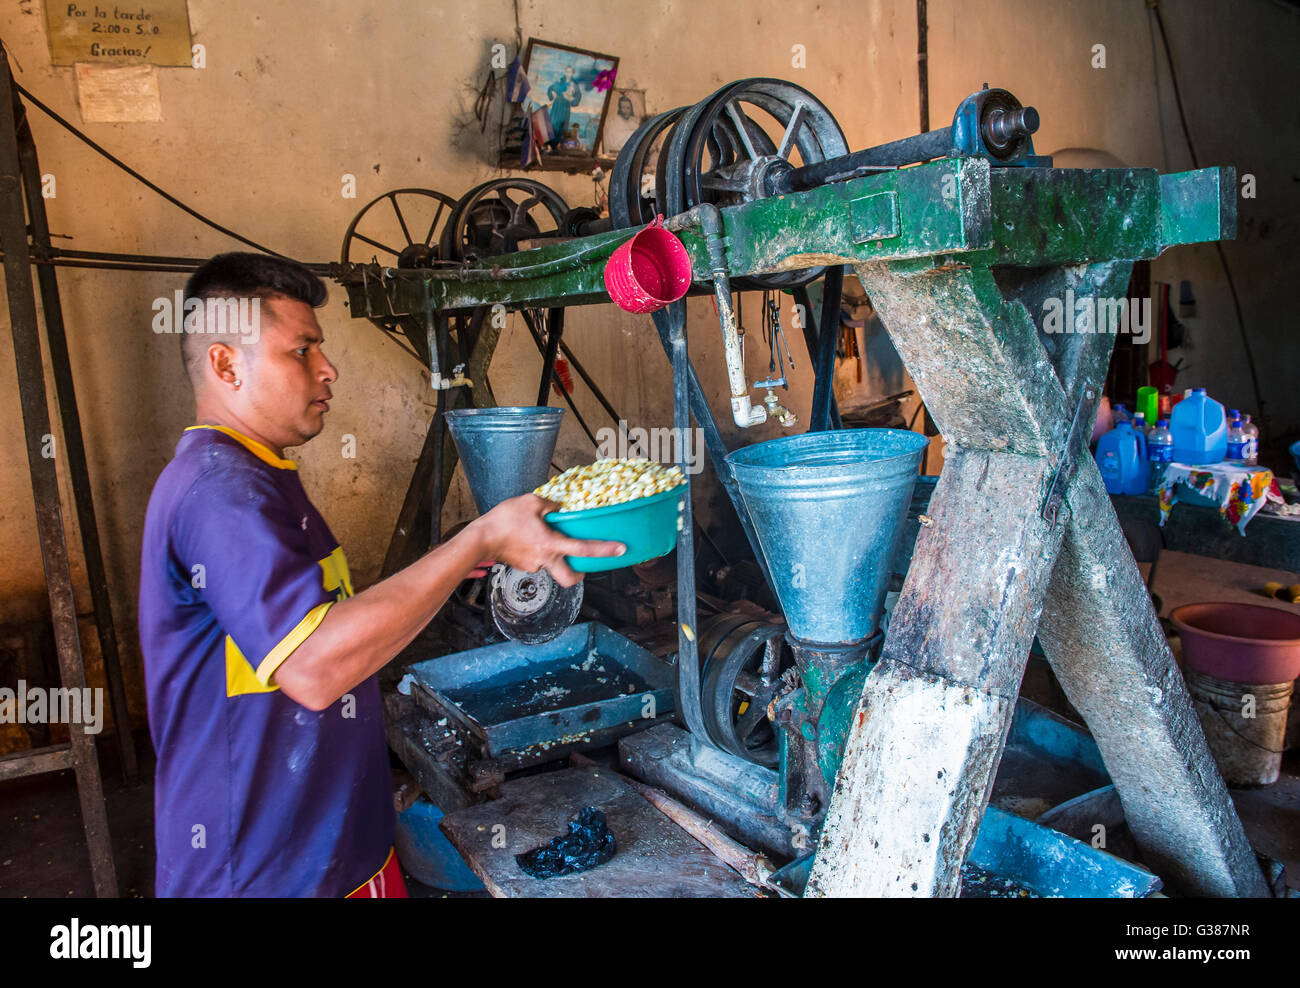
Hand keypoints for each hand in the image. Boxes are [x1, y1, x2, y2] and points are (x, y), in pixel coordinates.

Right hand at [470, 493, 624, 586]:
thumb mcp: (531, 502)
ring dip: (555, 558)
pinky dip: (539, 552)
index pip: (584, 549)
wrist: (480, 538)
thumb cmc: (504, 519)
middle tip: (582, 565)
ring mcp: (534, 566)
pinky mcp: (523, 566)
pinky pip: (537, 561)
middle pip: (570, 578)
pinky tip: (529, 540)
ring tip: (545, 540)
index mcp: (551, 544)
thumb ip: (550, 504)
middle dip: (579, 575)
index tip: (621, 550)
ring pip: (552, 567)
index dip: (605, 550)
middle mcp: (545, 560)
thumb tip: (560, 507)